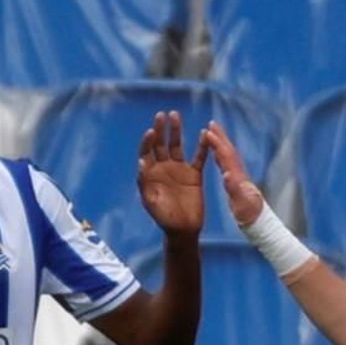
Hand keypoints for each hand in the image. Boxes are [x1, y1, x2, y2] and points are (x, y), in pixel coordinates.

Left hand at [138, 110, 207, 237]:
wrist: (183, 230)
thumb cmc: (164, 218)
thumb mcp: (151, 202)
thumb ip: (144, 182)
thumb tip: (141, 162)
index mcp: (151, 173)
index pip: (147, 152)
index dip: (147, 141)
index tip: (150, 132)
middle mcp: (164, 167)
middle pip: (161, 144)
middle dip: (161, 129)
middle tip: (161, 115)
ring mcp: (180, 169)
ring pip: (177, 146)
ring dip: (176, 131)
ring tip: (175, 115)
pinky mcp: (194, 175)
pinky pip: (199, 158)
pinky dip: (202, 147)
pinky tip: (204, 134)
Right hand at [199, 120, 264, 228]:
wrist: (260, 224)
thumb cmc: (249, 216)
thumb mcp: (241, 204)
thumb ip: (234, 189)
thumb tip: (226, 174)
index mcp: (238, 178)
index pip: (227, 156)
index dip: (218, 143)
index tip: (208, 131)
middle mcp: (240, 175)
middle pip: (230, 151)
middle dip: (221, 137)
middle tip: (212, 123)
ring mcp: (240, 179)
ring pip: (229, 156)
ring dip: (221, 144)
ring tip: (213, 134)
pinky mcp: (239, 184)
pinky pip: (228, 165)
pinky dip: (222, 157)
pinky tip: (218, 156)